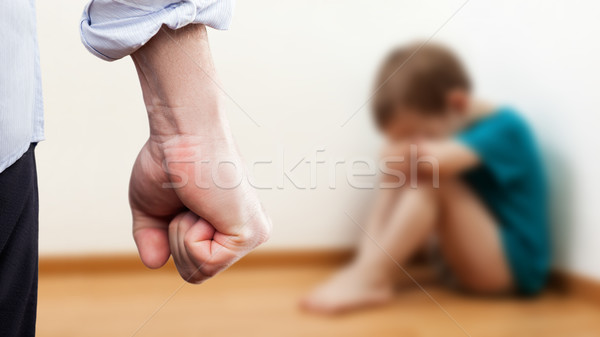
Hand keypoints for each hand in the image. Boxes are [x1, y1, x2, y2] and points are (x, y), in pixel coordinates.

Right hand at [128, 24, 270, 282]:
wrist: (181, 137)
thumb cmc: (168, 161)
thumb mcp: (152, 209)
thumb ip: (154, 238)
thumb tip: (156, 263)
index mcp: (229, 227)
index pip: (194, 266)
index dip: (172, 239)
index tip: (181, 202)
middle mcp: (246, 233)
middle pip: (196, 274)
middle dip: (175, 241)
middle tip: (187, 201)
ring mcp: (252, 236)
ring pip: (199, 271)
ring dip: (181, 235)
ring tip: (195, 201)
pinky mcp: (249, 235)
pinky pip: (205, 262)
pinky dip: (189, 234)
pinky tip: (203, 206)